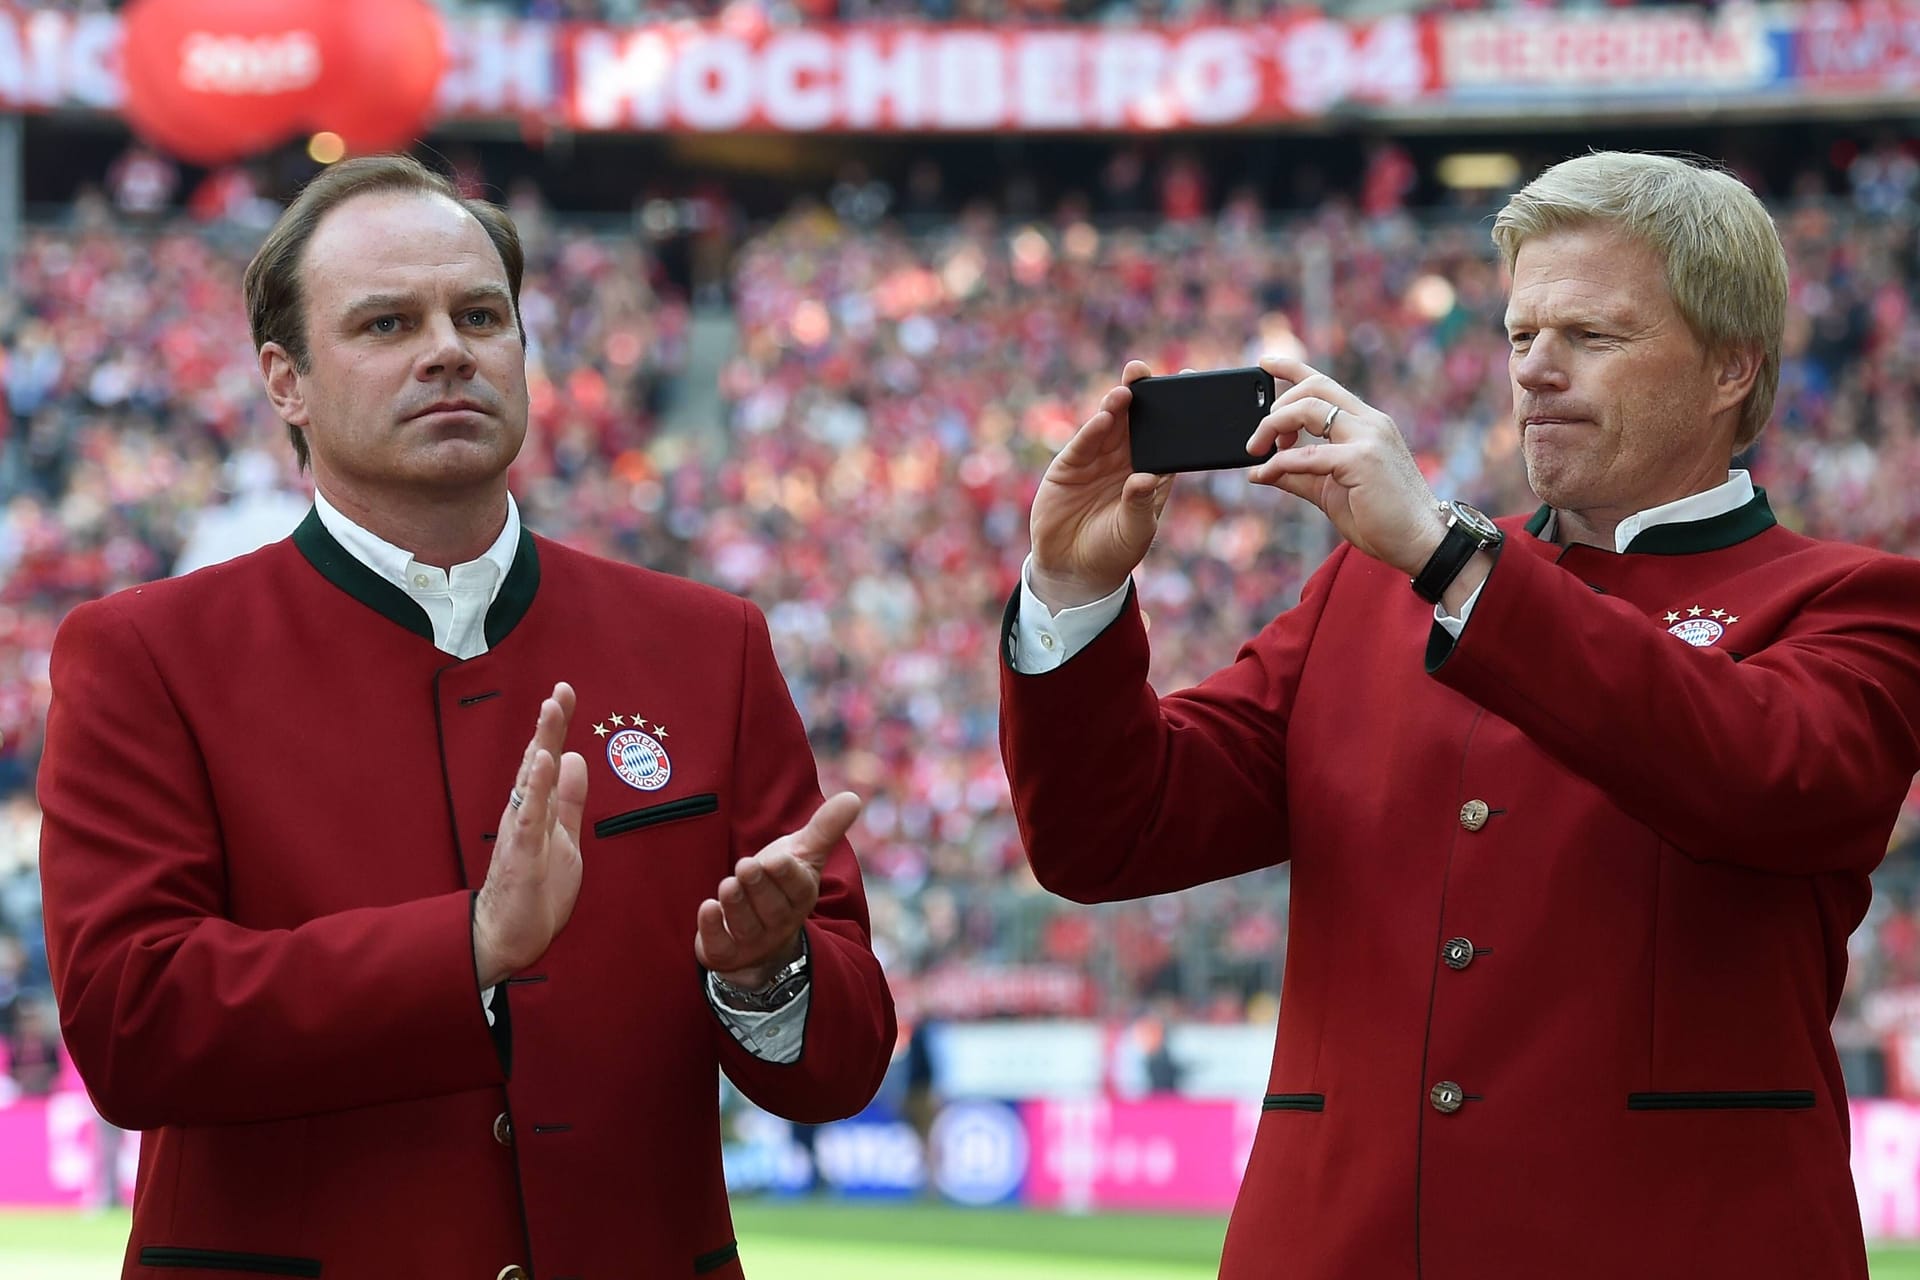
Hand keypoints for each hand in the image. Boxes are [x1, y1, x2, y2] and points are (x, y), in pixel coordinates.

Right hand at [473, 683, 587, 987]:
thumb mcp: (564, 837)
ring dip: (542, 743)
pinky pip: (530, 815)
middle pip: (537, 760)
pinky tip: (545, 762)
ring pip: (531, 780)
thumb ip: (568, 799)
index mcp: (536, 808)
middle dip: (549, 725)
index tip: (565, 691)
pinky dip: (538, 787)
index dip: (556, 726)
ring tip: (551, 710)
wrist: (510, 936)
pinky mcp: (522, 853)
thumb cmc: (536, 890)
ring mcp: (521, 830)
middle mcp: (524, 812)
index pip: (547, 758)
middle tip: (560, 690)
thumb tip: (574, 759)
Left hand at [695, 791, 860, 989]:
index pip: (797, 889)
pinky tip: (707, 908)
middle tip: (745, 865)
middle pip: (771, 909)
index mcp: (799, 897)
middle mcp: (779, 922)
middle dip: (758, 887)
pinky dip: (712, 929)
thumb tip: (853, 798)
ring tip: (728, 885)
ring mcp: (753, 941)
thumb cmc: (780, 885)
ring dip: (736, 906)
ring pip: (746, 927)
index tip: (777, 859)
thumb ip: (824, 828)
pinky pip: (720, 946)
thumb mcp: (802, 856)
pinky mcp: (726, 953)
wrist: (760, 937)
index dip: (787, 875)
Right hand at [1028, 360, 1173, 610]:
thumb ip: (1140, 504)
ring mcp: (1097, 460)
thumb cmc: (1114, 551)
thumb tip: (1144, 479)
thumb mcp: (1135, 531)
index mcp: (1152, 472)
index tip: (1186, 384)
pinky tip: (1104, 418)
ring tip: (1125, 391)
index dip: (1174, 412)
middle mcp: (1125, 460)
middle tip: (1145, 372)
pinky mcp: (1070, 466)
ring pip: (1109, 425)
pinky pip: (1083, 444)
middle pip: (1136, 421)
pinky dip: (1092, 430)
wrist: (1074, 570)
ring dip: (1116, 406)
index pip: (1166, 437)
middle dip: (1141, 396)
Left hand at [1245, 356, 1449, 576]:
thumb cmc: (1381, 518)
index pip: (1325, 383)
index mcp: (1367, 424)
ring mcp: (1368, 438)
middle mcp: (1370, 422)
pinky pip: (1308, 454)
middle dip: (1276, 406)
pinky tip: (1264, 475)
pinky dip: (1279, 463)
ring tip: (1258, 451)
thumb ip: (1299, 475)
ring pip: (1308, 409)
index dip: (1292, 368)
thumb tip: (1261, 470)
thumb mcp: (1330, 491)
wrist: (1421, 542)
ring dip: (1273, 426)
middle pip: (1313, 388)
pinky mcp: (1362, 460)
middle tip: (1258, 439)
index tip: (1264, 363)